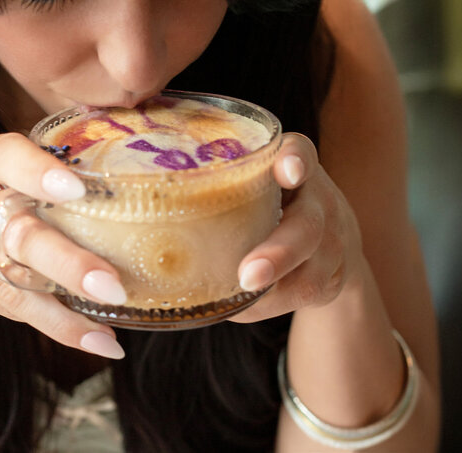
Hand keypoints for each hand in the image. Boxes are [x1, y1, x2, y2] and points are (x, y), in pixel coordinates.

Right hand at [0, 133, 125, 358]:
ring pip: (13, 286)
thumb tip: (124, 205)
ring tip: (107, 339)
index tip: (75, 190)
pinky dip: (51, 324)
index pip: (10, 158)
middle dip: (68, 264)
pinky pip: (6, 306)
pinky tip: (90, 338)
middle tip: (112, 286)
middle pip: (18, 235)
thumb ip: (42, 178)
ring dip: (63, 316)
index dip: (41, 173)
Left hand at [230, 133, 365, 322]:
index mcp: (295, 168)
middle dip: (279, 252)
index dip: (295, 160)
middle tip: (248, 275)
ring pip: (308, 275)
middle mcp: (320, 203)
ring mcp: (332, 244)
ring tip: (239, 301)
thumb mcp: (255, 181)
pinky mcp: (333, 280)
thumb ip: (215, 181)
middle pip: (308, 227)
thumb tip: (127, 206)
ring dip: (271, 294)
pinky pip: (300, 299)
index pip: (302, 153)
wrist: (333, 242)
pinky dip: (268, 307)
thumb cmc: (269, 204)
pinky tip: (241, 309)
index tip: (286, 170)